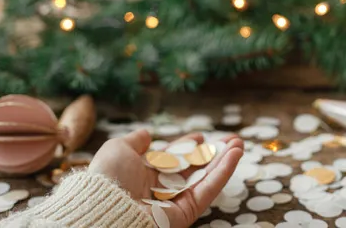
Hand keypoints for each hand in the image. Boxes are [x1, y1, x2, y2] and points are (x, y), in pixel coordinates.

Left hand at [88, 129, 243, 227]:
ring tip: (239, 144)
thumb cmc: (108, 178)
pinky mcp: (186, 212)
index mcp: (144, 174)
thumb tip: (146, 133)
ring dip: (224, 161)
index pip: (172, 159)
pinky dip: (223, 172)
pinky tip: (234, 156)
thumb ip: (134, 141)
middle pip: (193, 168)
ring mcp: (175, 201)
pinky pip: (208, 190)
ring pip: (205, 178)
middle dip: (212, 153)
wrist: (106, 209)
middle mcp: (161, 188)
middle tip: (230, 140)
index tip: (201, 136)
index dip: (187, 147)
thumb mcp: (118, 149)